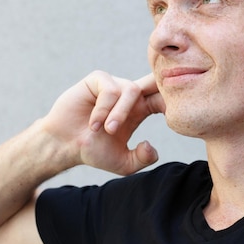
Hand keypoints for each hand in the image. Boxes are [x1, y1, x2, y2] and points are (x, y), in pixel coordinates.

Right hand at [41, 71, 164, 174]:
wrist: (64, 145)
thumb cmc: (93, 151)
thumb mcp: (124, 163)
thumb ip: (142, 159)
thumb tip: (151, 146)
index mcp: (140, 109)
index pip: (163, 100)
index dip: (173, 103)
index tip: (178, 115)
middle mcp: (129, 94)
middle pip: (154, 82)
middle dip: (164, 84)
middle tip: (172, 95)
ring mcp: (114, 85)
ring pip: (131, 90)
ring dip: (120, 113)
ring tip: (107, 130)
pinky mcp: (98, 80)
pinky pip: (110, 89)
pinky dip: (104, 108)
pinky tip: (94, 124)